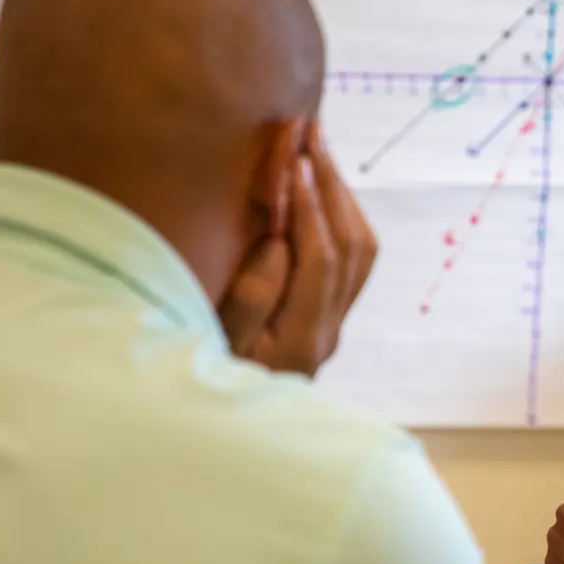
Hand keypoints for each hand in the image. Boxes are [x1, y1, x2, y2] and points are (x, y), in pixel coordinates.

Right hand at [221, 125, 377, 374]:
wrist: (225, 432)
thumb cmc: (204, 381)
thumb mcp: (216, 343)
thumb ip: (249, 296)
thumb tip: (278, 242)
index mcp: (301, 337)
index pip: (320, 259)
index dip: (310, 206)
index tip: (294, 158)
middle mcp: (327, 330)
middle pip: (351, 247)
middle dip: (332, 185)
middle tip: (312, 132)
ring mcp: (333, 325)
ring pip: (359, 250)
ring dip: (340, 195)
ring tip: (316, 148)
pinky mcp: (329, 318)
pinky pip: (352, 259)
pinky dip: (339, 216)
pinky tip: (319, 189)